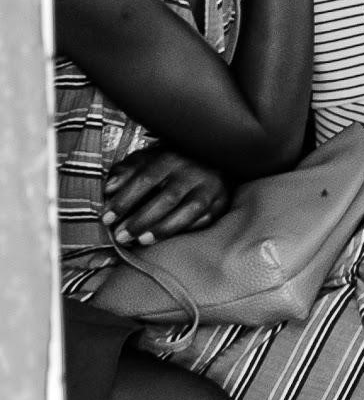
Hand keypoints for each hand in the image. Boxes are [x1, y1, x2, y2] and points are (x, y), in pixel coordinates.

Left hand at [103, 146, 230, 244]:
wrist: (210, 159)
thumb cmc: (170, 164)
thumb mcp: (146, 160)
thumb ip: (125, 171)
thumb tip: (109, 189)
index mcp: (171, 157)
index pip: (145, 179)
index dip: (124, 200)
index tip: (106, 218)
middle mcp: (194, 172)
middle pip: (167, 199)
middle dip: (140, 220)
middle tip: (120, 236)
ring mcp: (211, 188)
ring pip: (189, 212)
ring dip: (163, 229)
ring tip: (141, 241)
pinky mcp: (221, 203)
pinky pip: (203, 221)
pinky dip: (183, 231)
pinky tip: (165, 239)